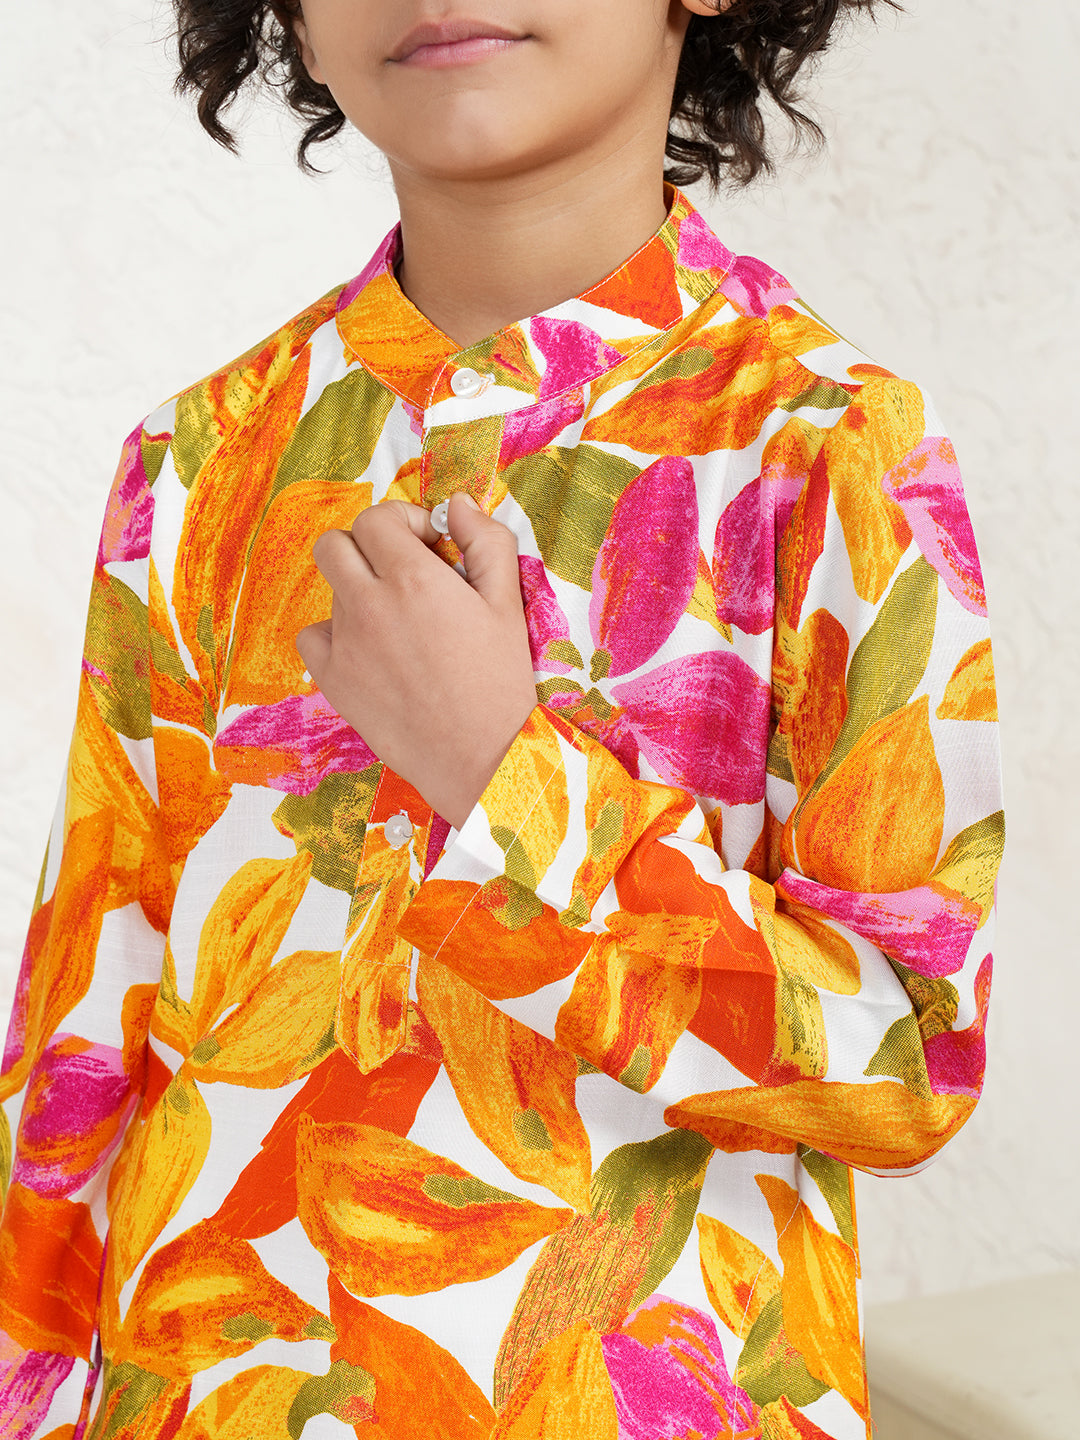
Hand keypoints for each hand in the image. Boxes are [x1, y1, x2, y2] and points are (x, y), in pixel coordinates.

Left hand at [295, 494, 538, 829]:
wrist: (480, 758)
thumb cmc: (500, 682)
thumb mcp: (508, 602)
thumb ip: (486, 540)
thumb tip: (458, 504)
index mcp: (413, 577)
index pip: (376, 518)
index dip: (402, 522)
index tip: (427, 546)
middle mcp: (369, 603)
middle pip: (334, 544)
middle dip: (366, 547)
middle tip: (401, 572)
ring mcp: (345, 643)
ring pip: (330, 590)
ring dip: (358, 590)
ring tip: (399, 622)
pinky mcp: (333, 680)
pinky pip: (311, 636)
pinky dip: (333, 634)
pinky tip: (368, 648)